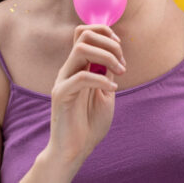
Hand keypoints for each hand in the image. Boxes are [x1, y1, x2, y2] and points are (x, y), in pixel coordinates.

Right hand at [43, 25, 125, 173]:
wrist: (75, 150)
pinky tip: (113, 88)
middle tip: (122, 64)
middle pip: (83, 34)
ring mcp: (63, 80)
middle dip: (109, 43)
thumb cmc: (90, 123)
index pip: (84, 33)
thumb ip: (107, 72)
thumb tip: (115, 53)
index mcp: (78, 66)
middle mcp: (69, 69)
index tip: (121, 49)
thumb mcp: (106, 92)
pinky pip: (81, 77)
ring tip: (120, 72)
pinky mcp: (61, 95)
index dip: (105, 32)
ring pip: (81, 49)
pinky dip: (102, 79)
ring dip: (106, 56)